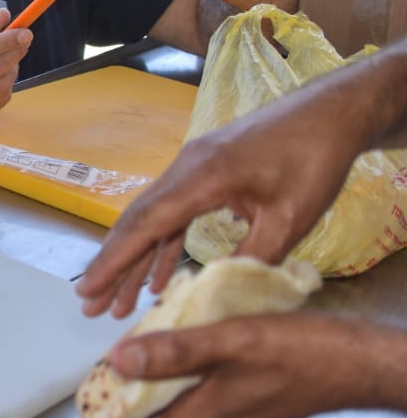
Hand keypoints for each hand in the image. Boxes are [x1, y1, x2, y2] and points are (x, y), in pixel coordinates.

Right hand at [0, 7, 28, 117]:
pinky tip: (0, 76)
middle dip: (16, 52)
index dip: (8, 41)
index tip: (25, 33)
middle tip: (23, 42)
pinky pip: (0, 100)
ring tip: (8, 60)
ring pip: (2, 85)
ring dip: (13, 69)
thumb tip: (5, 16)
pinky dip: (7, 86)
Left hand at [65, 312, 396, 417]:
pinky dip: (169, 393)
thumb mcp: (229, 342)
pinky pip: (195, 406)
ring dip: (141, 411)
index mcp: (204, 416)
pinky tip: (167, 366)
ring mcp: (232, 413)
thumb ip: (174, 351)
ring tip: (116, 387)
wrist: (356, 363)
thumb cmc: (299, 353)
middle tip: (86, 412)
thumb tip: (117, 360)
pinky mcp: (246, 399)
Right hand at [75, 81, 359, 319]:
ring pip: (153, 219)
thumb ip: (253, 256)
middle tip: (89, 304)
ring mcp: (192, 168)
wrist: (329, 113)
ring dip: (136, 260)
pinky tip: (159, 276)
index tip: (88, 289)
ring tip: (119, 301)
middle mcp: (185, 169)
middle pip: (137, 222)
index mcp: (203, 178)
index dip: (115, 260)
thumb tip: (223, 294)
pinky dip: (164, 245)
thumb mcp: (291, 217)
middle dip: (112, 266)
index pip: (146, 224)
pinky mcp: (204, 172)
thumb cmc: (314, 159)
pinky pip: (174, 213)